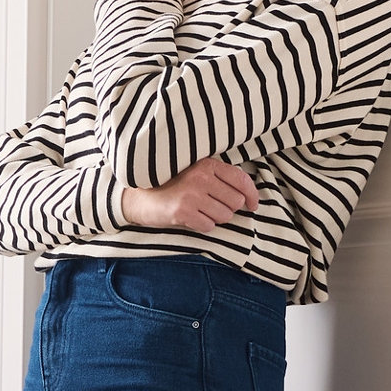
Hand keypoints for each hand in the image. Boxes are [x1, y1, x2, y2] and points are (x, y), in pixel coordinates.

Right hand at [120, 157, 258, 234]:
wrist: (138, 197)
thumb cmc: (170, 185)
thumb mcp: (194, 172)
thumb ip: (218, 177)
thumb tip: (246, 197)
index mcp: (206, 163)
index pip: (241, 179)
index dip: (252, 195)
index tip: (253, 205)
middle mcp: (200, 177)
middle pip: (235, 202)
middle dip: (227, 208)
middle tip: (211, 206)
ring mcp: (191, 194)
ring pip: (224, 216)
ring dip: (215, 218)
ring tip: (198, 210)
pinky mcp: (183, 212)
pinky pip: (209, 226)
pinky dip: (202, 226)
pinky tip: (190, 218)